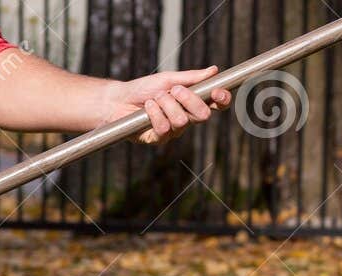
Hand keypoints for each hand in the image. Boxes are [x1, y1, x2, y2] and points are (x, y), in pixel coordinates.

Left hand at [103, 66, 232, 144]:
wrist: (118, 100)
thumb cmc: (143, 89)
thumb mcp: (168, 78)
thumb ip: (191, 78)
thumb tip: (214, 70)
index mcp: (193, 102)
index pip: (217, 105)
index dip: (222, 99)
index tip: (217, 91)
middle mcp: (186, 118)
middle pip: (203, 115)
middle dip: (188, 99)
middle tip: (173, 90)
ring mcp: (173, 131)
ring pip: (182, 121)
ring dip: (166, 104)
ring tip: (154, 98)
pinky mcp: (158, 139)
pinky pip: (164, 129)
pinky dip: (154, 113)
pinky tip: (147, 107)